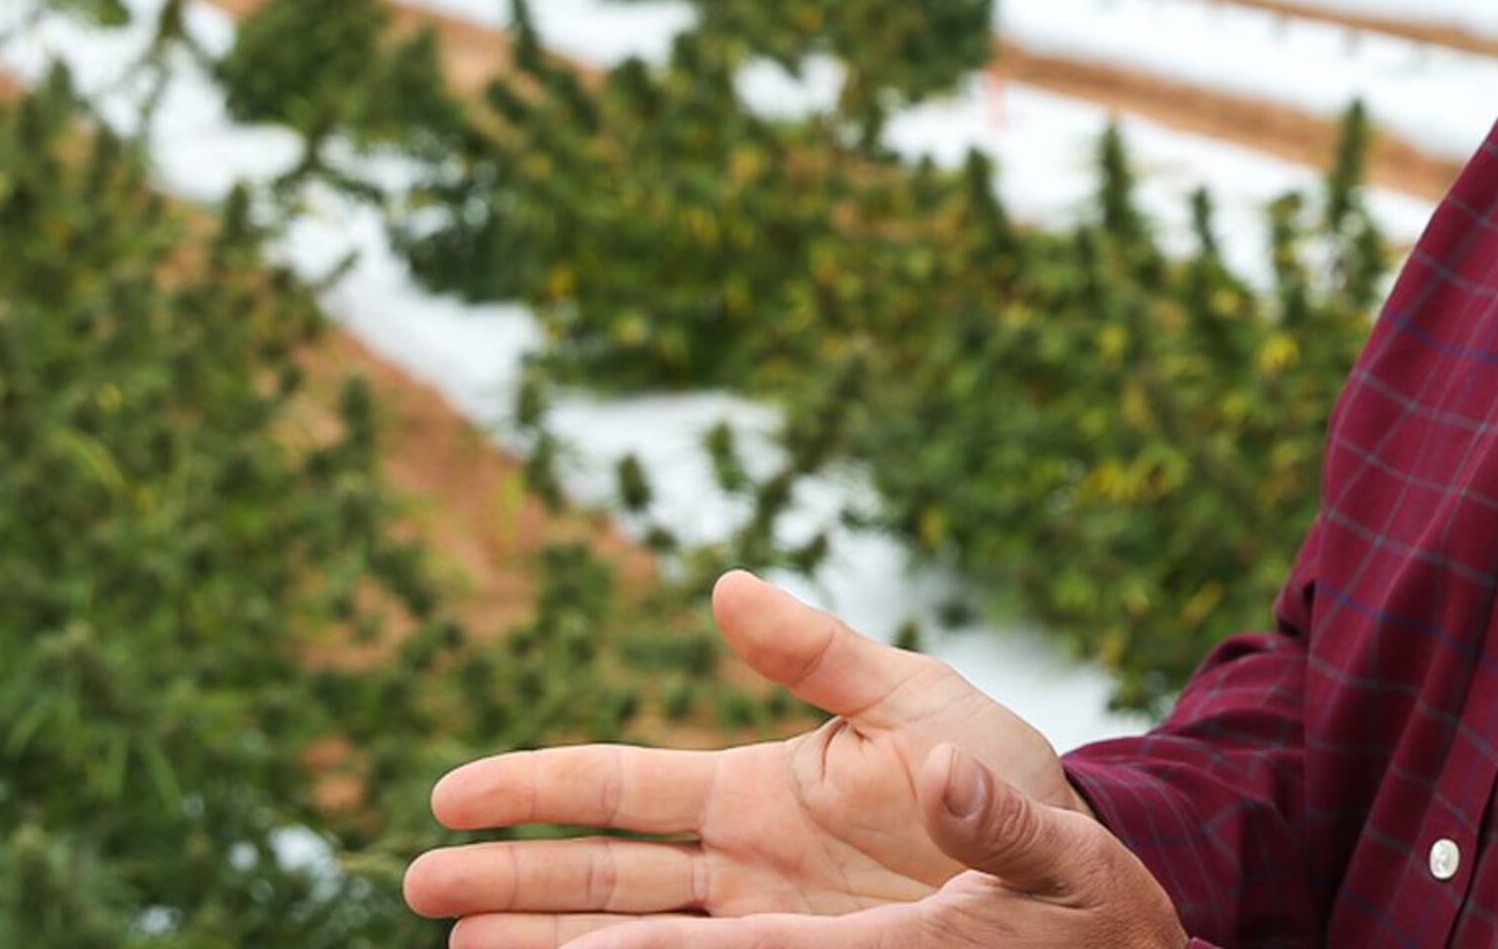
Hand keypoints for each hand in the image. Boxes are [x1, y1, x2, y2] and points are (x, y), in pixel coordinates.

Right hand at [405, 571, 1096, 939]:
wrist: (1078, 862)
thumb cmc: (1000, 772)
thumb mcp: (915, 699)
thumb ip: (819, 653)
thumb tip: (726, 583)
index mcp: (756, 789)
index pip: (619, 787)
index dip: (535, 788)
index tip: (450, 796)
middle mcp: (742, 864)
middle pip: (600, 874)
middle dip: (511, 881)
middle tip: (418, 886)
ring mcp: (767, 922)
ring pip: (633, 936)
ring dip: (547, 941)